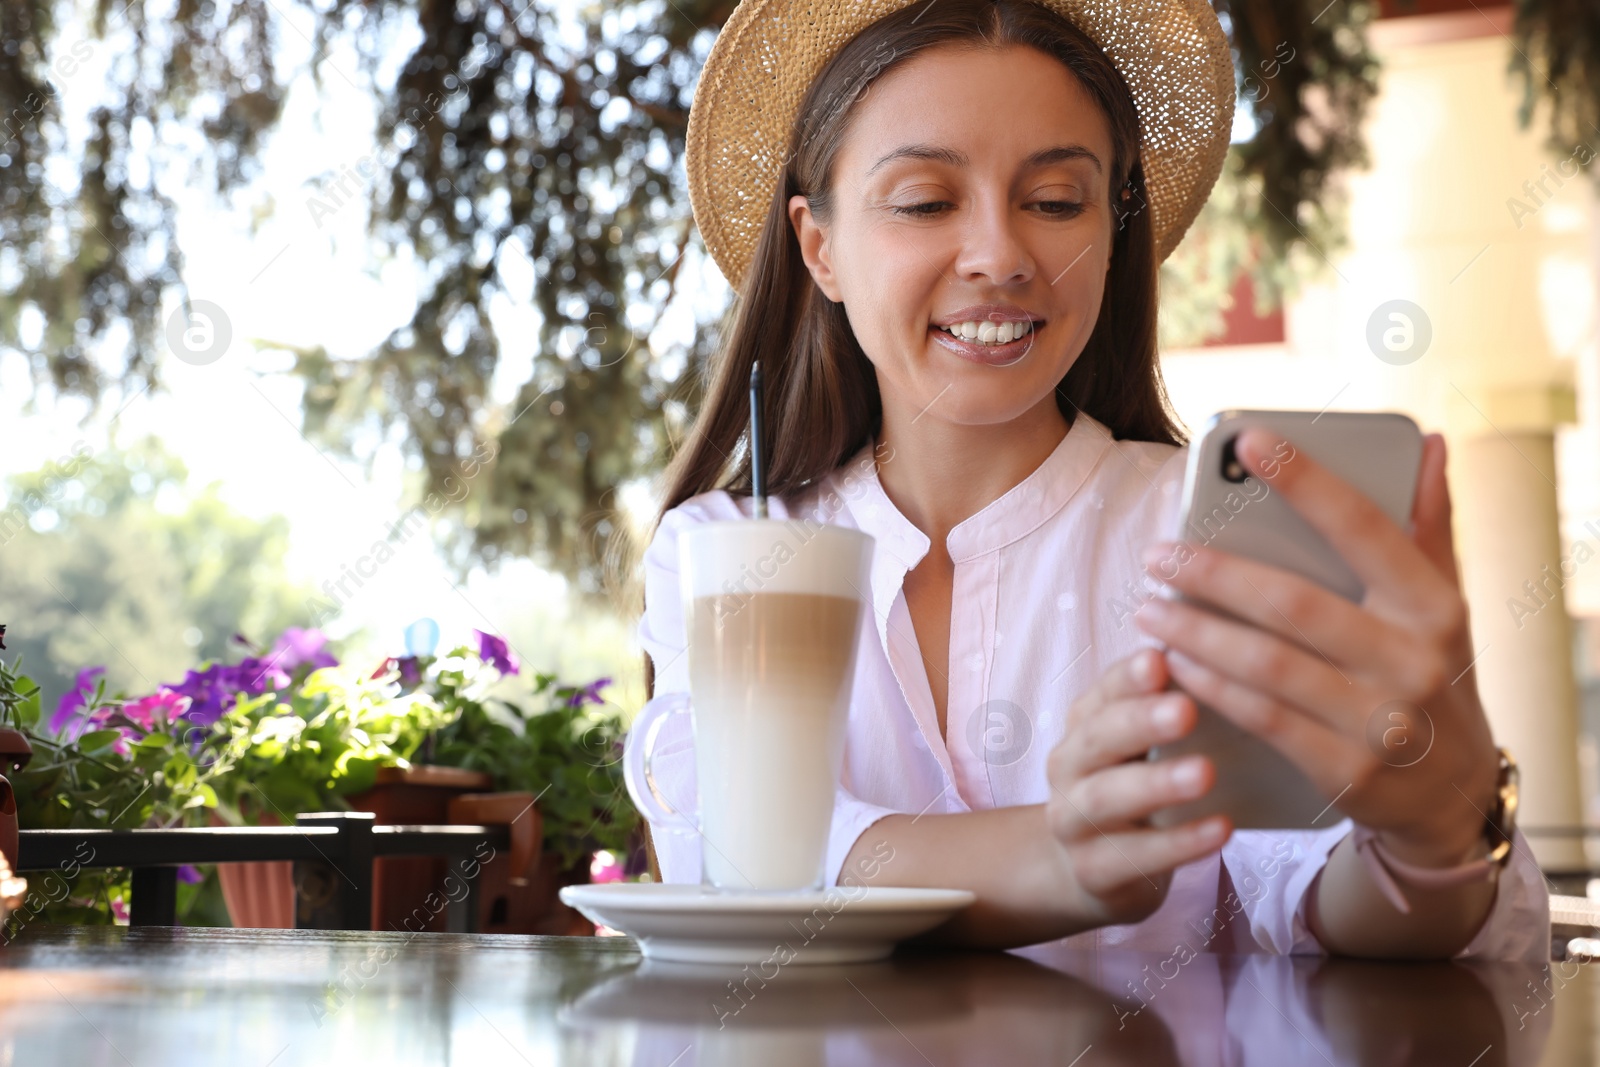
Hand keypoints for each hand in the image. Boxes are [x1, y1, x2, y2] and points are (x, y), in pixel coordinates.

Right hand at [1045, 648, 1230, 925]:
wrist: (1091, 869)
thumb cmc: (1133, 788)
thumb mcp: (1139, 745)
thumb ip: (1165, 706)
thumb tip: (1215, 654)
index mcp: (1084, 725)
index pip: (1103, 692)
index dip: (1128, 678)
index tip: (1160, 659)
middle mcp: (1069, 768)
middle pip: (1097, 740)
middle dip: (1139, 722)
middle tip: (1185, 709)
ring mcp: (1074, 822)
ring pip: (1107, 799)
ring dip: (1157, 784)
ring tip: (1205, 772)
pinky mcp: (1092, 872)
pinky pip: (1133, 858)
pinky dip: (1178, 844)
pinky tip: (1221, 830)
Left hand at [1132, 428, 1498, 868]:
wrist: (1455, 791)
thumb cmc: (1434, 675)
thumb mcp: (1444, 605)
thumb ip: (1428, 526)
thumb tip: (1432, 443)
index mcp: (1434, 606)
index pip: (1363, 528)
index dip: (1305, 482)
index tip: (1247, 441)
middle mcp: (1413, 661)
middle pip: (1292, 604)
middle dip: (1214, 575)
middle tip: (1158, 554)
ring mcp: (1381, 721)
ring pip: (1266, 665)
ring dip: (1196, 632)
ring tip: (1149, 606)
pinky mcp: (1347, 771)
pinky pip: (1262, 718)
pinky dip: (1211, 687)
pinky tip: (1173, 662)